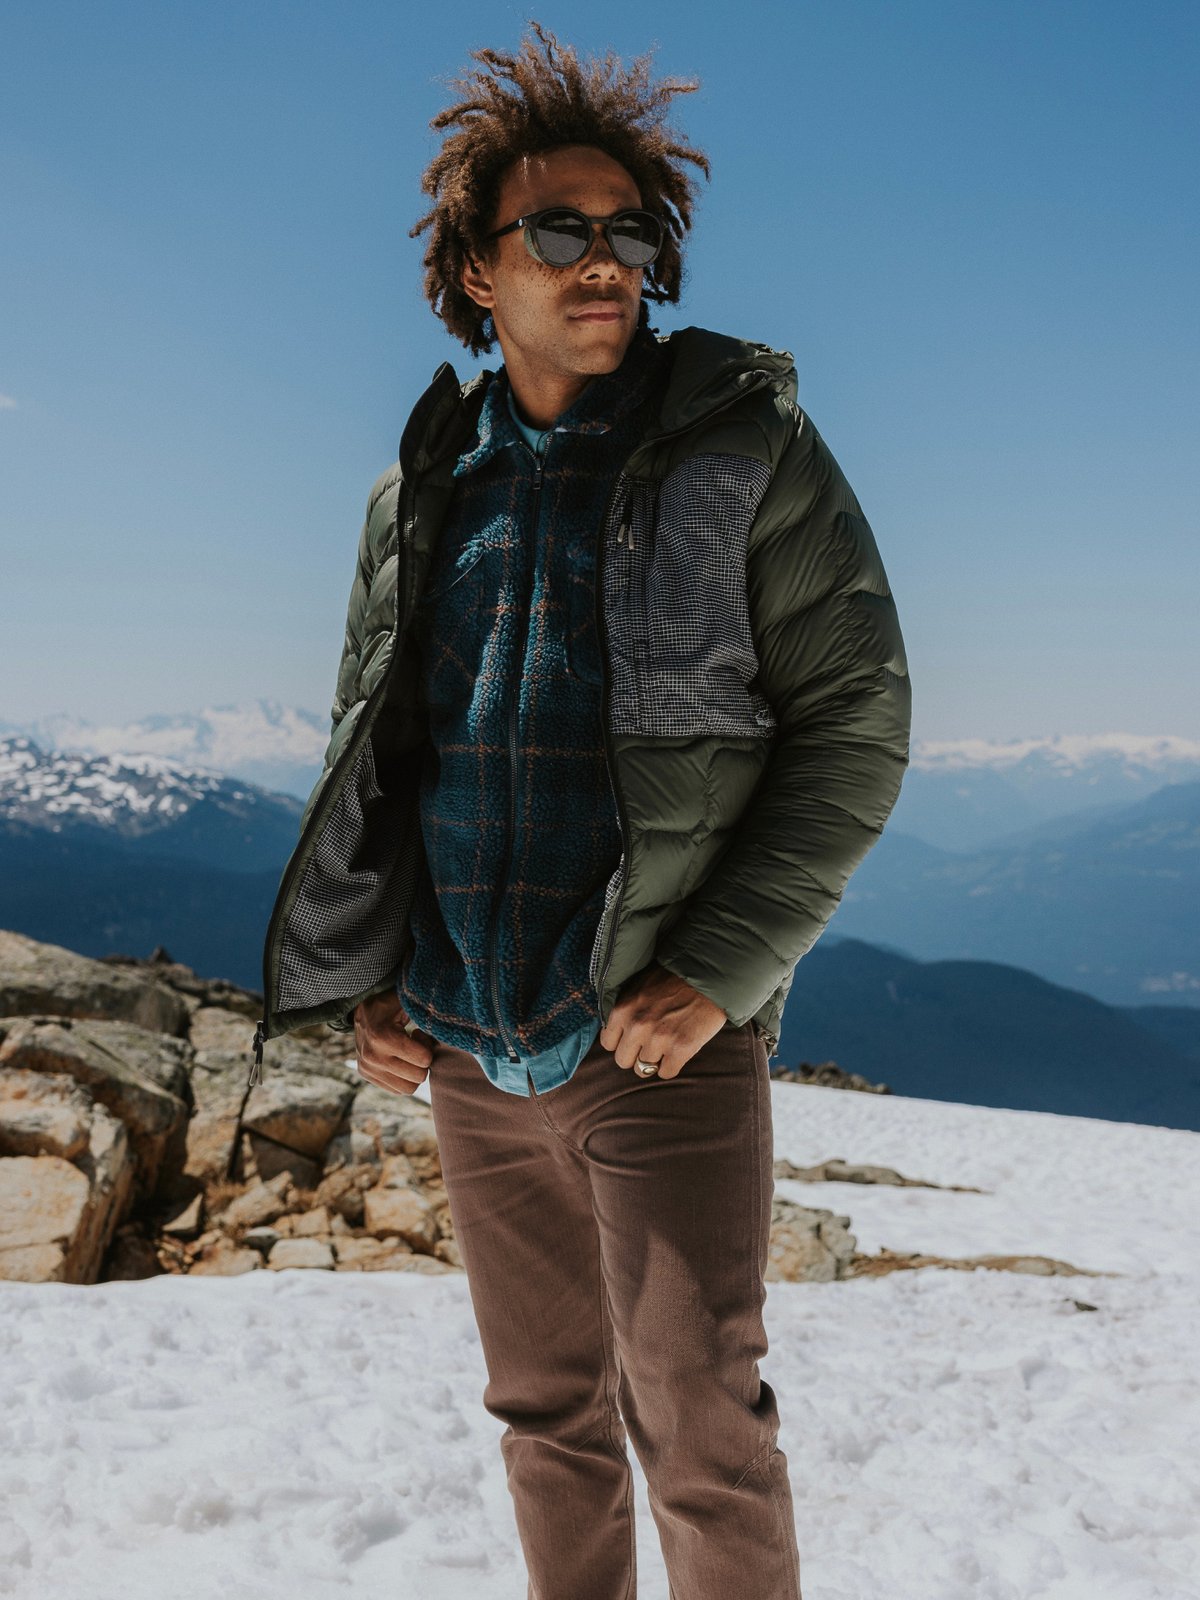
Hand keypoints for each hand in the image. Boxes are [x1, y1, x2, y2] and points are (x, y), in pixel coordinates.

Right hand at [352, 990, 437, 1096]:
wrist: (361, 1010)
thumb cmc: (390, 1003)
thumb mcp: (405, 1000)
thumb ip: (425, 1009)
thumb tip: (447, 1022)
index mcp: (382, 1037)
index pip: (423, 1059)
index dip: (428, 1046)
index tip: (418, 1033)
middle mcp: (372, 1057)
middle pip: (418, 1077)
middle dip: (423, 1061)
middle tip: (416, 1044)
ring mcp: (367, 1068)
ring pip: (408, 1088)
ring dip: (414, 1071)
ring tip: (408, 1053)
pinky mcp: (366, 1075)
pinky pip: (396, 1089)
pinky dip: (404, 1077)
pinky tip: (400, 1059)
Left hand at [598, 961, 727, 1080]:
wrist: (708, 975)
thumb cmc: (673, 978)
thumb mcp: (638, 986)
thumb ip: (625, 1010)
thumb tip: (616, 1031)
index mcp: (622, 1010)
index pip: (608, 1043)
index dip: (622, 1041)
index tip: (633, 1038)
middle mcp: (637, 1026)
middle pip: (623, 1061)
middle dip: (635, 1054)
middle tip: (650, 1044)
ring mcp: (659, 1039)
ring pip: (643, 1069)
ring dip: (654, 1060)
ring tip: (666, 1044)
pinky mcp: (681, 1049)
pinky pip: (666, 1073)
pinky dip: (671, 1065)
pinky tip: (678, 1051)